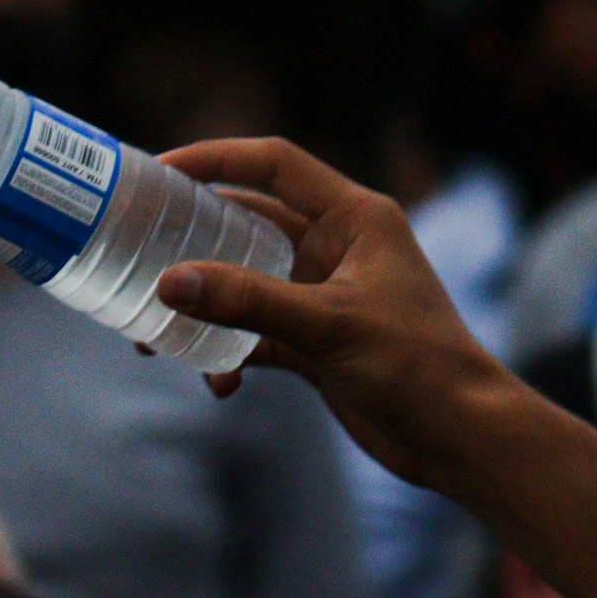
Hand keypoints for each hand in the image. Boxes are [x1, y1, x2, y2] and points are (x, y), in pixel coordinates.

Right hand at [153, 138, 513, 483]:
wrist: (460, 438)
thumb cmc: (419, 366)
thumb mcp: (330, 326)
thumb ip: (249, 302)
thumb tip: (170, 282)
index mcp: (354, 217)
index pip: (274, 165)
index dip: (215, 158)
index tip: (156, 170)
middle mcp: (337, 247)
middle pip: (247, 223)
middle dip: (192, 242)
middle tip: (135, 253)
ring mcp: (324, 296)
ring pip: (242, 284)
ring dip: (202, 308)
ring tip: (154, 339)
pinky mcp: (316, 343)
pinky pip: (253, 334)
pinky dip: (226, 353)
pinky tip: (219, 384)